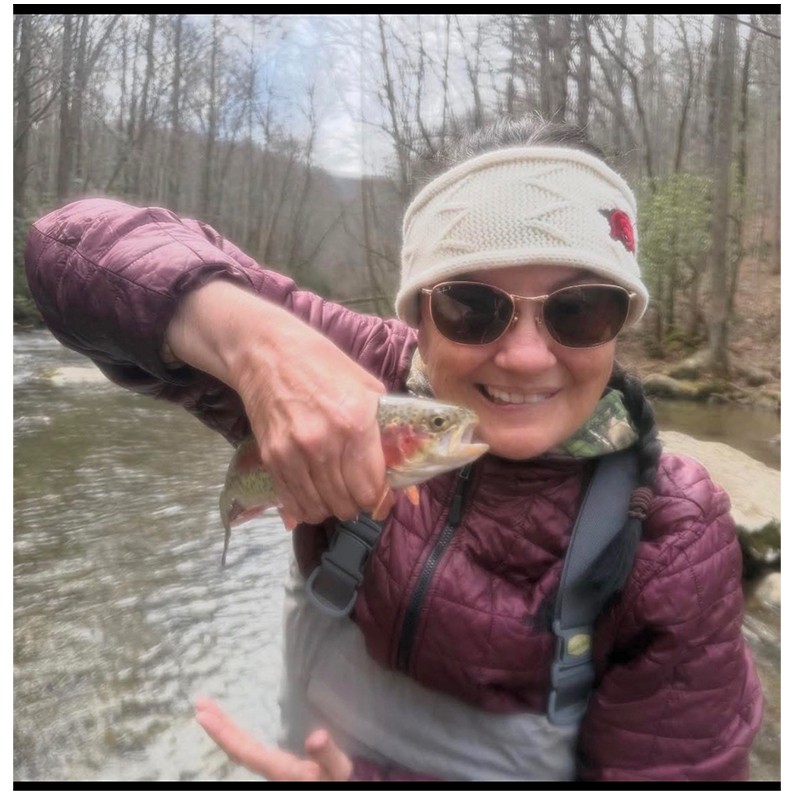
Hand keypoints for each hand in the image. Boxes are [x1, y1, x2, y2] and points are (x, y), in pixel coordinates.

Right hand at [166, 280, 387, 523]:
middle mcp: (325, 444)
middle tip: (358, 494)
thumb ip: (382, 425)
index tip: (382, 499)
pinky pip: (292, 501)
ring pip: (320, 508)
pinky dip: (305, 506)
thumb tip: (397, 461)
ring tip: (335, 494)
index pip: (371, 487)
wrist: (267, 352)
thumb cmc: (321, 363)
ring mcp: (294, 453)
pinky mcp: (271, 458)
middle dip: (357, 504)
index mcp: (356, 423)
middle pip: (346, 503)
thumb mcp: (366, 386)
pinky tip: (313, 494)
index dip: (380, 499)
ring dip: (331, 507)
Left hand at [195, 697, 351, 780]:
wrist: (341, 787)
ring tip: (209, 709)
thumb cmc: (340, 779)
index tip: (202, 713)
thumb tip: (315, 736)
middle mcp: (270, 769)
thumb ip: (327, 755)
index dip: (222, 733)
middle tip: (200, 702)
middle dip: (218, 725)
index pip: (246, 750)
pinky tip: (231, 728)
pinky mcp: (274, 765)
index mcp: (281, 769)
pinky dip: (235, 734)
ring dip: (224, 728)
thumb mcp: (338, 769)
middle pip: (238, 747)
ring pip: (240, 748)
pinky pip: (248, 748)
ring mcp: (270, 768)